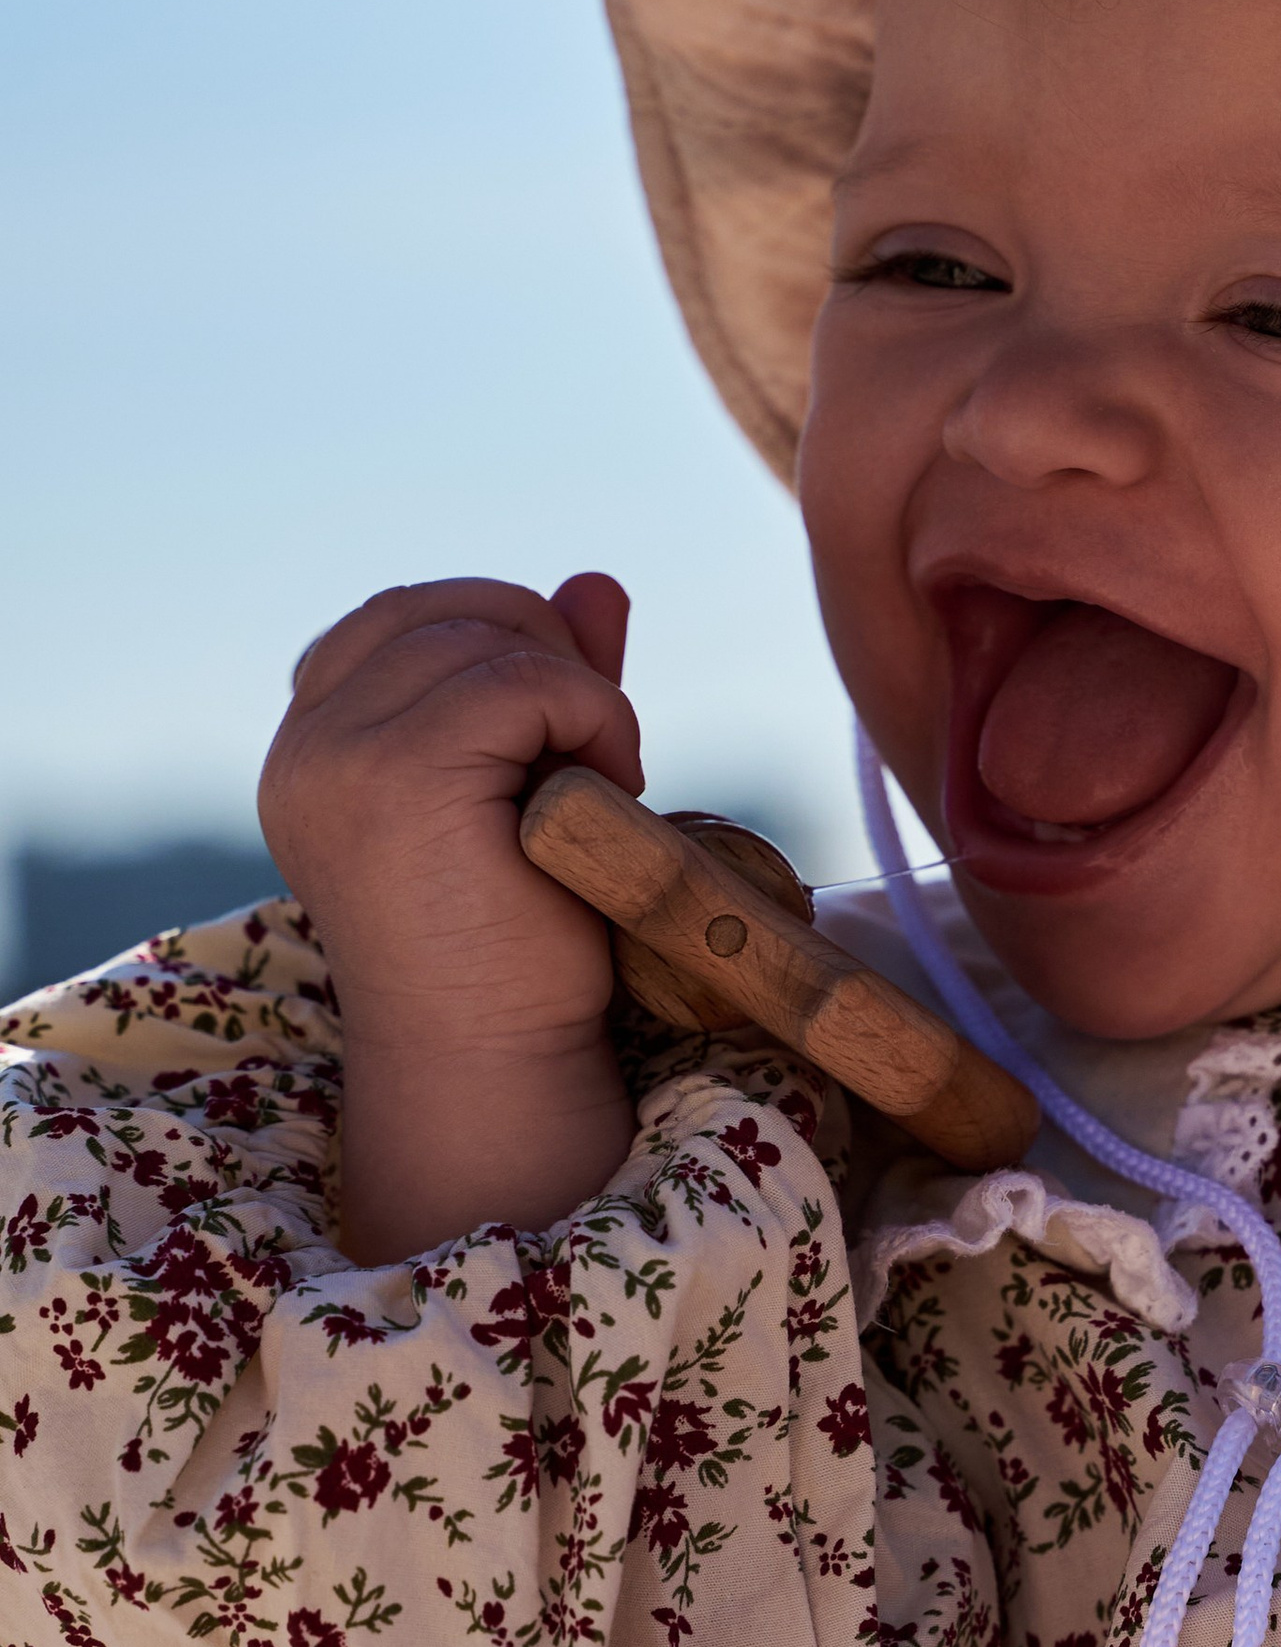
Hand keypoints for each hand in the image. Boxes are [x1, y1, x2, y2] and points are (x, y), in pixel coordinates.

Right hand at [259, 573, 644, 1257]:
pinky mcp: (401, 775)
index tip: (556, 736)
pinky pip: (527, 680)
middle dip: (544, 657)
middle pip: (446, 607)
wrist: (498, 1063)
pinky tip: (608, 794)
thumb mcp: (535, 785)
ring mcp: (340, 758)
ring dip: (578, 696)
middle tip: (592, 761)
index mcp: (310, 748)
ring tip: (597, 792)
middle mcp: (304, 746)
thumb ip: (549, 683)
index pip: (402, 616)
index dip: (501, 640)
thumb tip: (598, 583)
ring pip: (492, 636)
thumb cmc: (519, 946)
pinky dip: (594, 718)